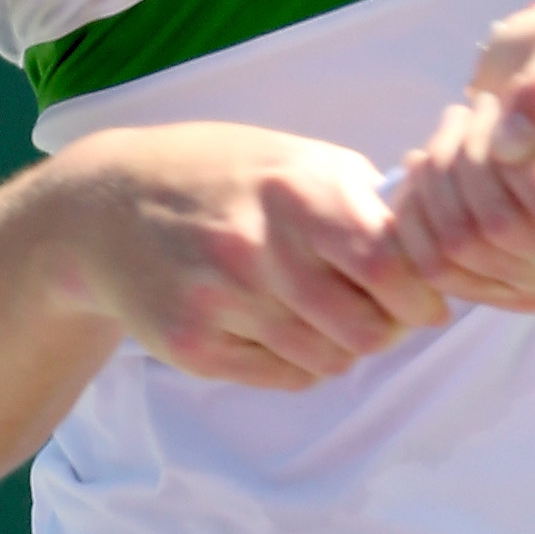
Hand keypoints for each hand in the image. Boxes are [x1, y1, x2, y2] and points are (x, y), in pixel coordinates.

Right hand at [42, 123, 449, 389]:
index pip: (389, 265)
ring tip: (322, 314)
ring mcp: (220, 300)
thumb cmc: (218, 173)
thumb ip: (357, 197)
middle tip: (378, 313)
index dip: (419, 293)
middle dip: (385, 328)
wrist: (106, 203)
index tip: (424, 299)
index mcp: (297, 191)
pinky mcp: (192, 345)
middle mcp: (258, 247)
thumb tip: (428, 246)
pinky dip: (297, 361)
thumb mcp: (292, 157)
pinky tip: (278, 325)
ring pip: (326, 360)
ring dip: (340, 346)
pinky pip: (281, 377)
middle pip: (364, 328)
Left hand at [391, 0, 534, 311]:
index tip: (504, 112)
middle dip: (469, 161)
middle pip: (506, 235)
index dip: (515, 167)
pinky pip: (442, 271)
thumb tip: (511, 144)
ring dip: (440, 179)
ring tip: (454, 128)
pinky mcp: (519, 286)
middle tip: (473, 110)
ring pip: (466, 252)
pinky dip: (420, 214)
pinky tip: (431, 168)